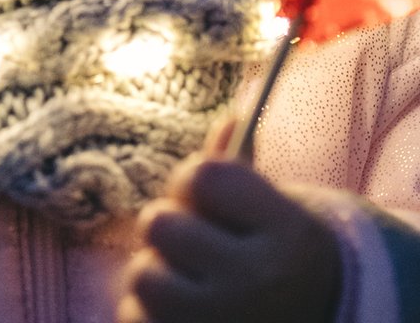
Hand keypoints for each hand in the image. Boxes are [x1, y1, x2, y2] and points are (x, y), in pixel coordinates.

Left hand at [117, 119, 341, 322]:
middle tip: (196, 246)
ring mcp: (221, 322)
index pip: (204, 175)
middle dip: (171, 228)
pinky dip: (147, 315)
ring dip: (158, 275)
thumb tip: (229, 118)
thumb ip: (241, 172)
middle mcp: (256, 281)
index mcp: (287, 235)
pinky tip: (183, 315)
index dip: (194, 180)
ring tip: (190, 285)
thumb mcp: (277, 217)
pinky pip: (133, 317)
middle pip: (160, 223)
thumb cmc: (281, 266)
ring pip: (142, 275)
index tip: (208, 198)